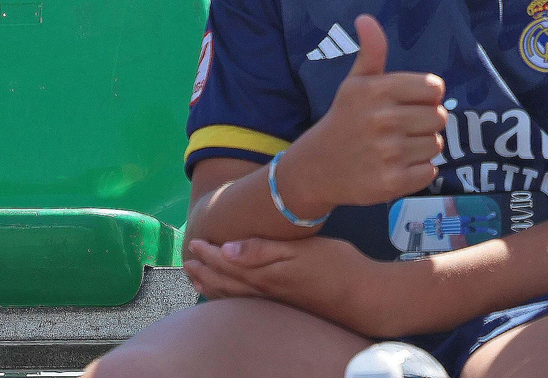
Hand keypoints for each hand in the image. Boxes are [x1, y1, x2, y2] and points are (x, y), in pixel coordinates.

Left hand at [184, 236, 406, 337]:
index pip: (227, 262)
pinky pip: (245, 303)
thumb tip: (227, 248)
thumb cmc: (335, 265)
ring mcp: (273, 302)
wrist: (361, 296)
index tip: (194, 242)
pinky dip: (229, 298)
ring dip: (212, 285)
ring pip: (232, 295)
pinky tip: (230, 296)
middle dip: (204, 270)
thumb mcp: (300, 249)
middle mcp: (263, 291)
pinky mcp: (283, 306)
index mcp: (264, 273)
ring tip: (198, 278)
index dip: (209, 252)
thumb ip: (263, 249)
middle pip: (224, 281)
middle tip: (187, 260)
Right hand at [284, 15, 447, 211]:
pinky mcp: (391, 183)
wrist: (316, 167)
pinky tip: (396, 167)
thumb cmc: (345, 119)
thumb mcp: (355, 82)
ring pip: (436, 145)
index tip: (408, 103)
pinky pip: (430, 171)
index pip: (435, 88)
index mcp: (377, 90)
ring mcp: (387, 153)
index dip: (426, 97)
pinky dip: (418, 171)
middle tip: (401, 129)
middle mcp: (383, 119)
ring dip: (422, 148)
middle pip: (439, 117)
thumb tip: (365, 17)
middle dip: (425, 123)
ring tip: (396, 148)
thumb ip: (371, 51)